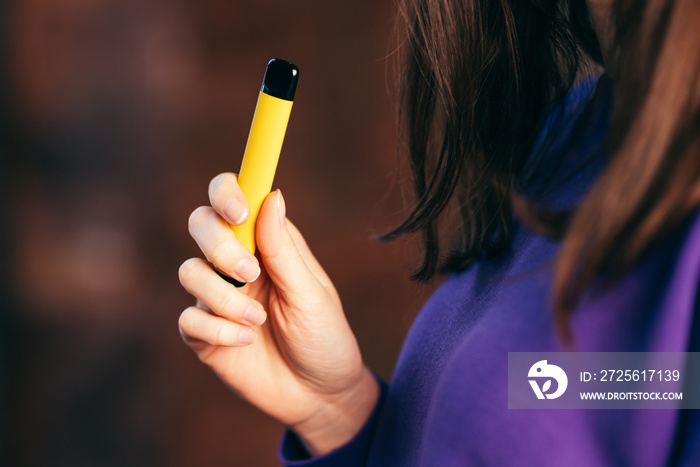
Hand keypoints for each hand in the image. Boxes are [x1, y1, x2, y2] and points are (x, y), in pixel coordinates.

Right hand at [178, 173, 378, 454]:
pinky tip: (246, 342)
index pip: (235, 198)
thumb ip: (284, 249)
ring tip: (259, 319)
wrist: (319, 396)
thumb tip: (273, 194)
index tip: (238, 211)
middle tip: (251, 273)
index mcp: (267, 244)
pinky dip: (217, 330)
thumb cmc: (324, 338)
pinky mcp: (205, 334)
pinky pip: (188, 319)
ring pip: (189, 271)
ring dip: (223, 297)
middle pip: (201, 224)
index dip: (226, 192)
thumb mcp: (311, 294)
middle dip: (219, 246)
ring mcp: (218, 297)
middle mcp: (237, 263)